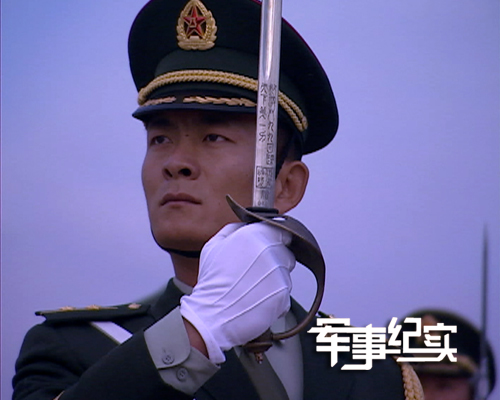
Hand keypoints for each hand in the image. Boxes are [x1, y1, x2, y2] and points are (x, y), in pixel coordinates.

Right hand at [180, 222, 294, 362]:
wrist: (213, 316)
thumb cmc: (212, 283)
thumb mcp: (213, 246)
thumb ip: (233, 229)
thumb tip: (245, 225)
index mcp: (255, 235)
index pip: (281, 231)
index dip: (275, 239)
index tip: (270, 246)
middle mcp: (270, 252)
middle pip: (286, 252)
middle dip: (275, 260)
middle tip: (257, 270)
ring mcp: (279, 274)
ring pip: (286, 274)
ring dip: (275, 279)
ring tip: (254, 287)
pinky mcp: (283, 295)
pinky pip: (285, 293)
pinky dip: (275, 297)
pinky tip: (257, 299)